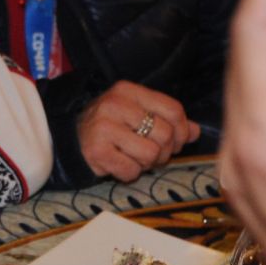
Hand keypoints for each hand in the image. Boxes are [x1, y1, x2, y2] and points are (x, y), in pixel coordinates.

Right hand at [75, 82, 199, 182]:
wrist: (69, 141)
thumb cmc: (110, 128)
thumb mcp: (137, 115)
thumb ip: (167, 121)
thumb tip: (195, 131)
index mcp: (128, 91)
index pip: (173, 109)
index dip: (181, 131)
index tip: (175, 141)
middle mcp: (115, 104)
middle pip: (165, 134)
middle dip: (163, 152)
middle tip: (150, 154)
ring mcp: (104, 127)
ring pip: (151, 154)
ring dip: (146, 164)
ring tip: (132, 158)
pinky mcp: (97, 150)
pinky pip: (131, 170)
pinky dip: (128, 173)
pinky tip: (117, 164)